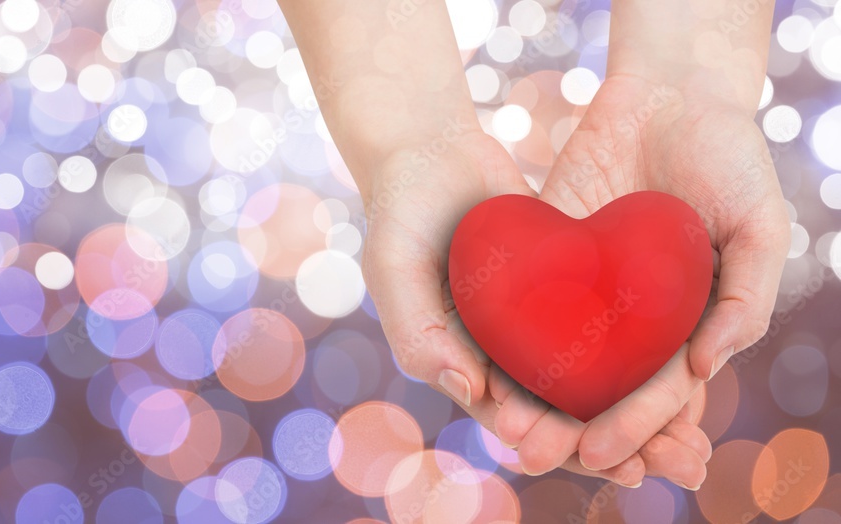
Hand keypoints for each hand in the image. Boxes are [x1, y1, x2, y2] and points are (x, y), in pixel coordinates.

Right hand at [361, 126, 711, 487]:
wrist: (428, 149)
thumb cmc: (399, 213)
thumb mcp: (393, 271)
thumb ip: (419, 335)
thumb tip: (472, 395)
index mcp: (461, 363)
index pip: (517, 420)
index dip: (563, 446)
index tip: (612, 462)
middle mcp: (503, 350)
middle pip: (565, 407)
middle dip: (620, 440)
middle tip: (680, 463)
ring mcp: (535, 317)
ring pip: (593, 372)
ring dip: (641, 406)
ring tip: (695, 436)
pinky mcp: (562, 282)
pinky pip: (605, 319)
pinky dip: (642, 345)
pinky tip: (692, 359)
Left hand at [533, 73, 788, 474]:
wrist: (671, 91)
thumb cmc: (730, 155)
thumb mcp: (761, 224)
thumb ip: (747, 296)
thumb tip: (706, 368)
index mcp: (686, 322)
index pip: (660, 392)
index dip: (637, 429)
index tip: (605, 456)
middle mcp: (634, 316)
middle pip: (601, 386)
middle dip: (572, 426)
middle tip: (536, 454)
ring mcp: (589, 287)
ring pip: (557, 356)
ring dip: (533, 397)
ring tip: (504, 428)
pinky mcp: (550, 253)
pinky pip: (525, 303)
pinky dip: (507, 340)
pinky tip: (482, 368)